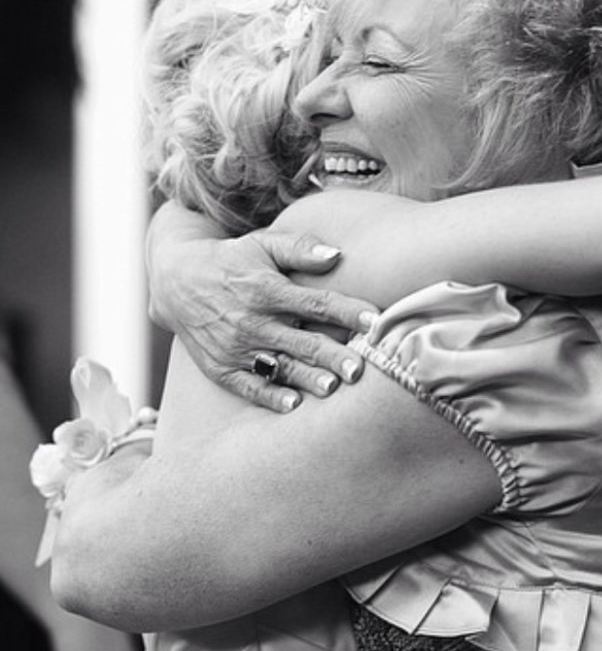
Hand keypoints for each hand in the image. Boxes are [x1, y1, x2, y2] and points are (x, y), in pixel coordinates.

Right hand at [149, 219, 378, 412]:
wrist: (176, 283)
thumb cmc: (233, 262)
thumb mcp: (262, 245)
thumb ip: (299, 248)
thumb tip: (338, 255)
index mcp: (267, 289)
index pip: (315, 303)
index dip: (347, 312)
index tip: (376, 322)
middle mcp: (252, 321)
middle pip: (301, 340)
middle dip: (332, 354)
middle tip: (361, 367)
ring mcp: (236, 347)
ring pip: (279, 366)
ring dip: (306, 378)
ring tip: (332, 387)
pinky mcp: (221, 368)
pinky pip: (248, 386)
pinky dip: (270, 396)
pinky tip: (294, 405)